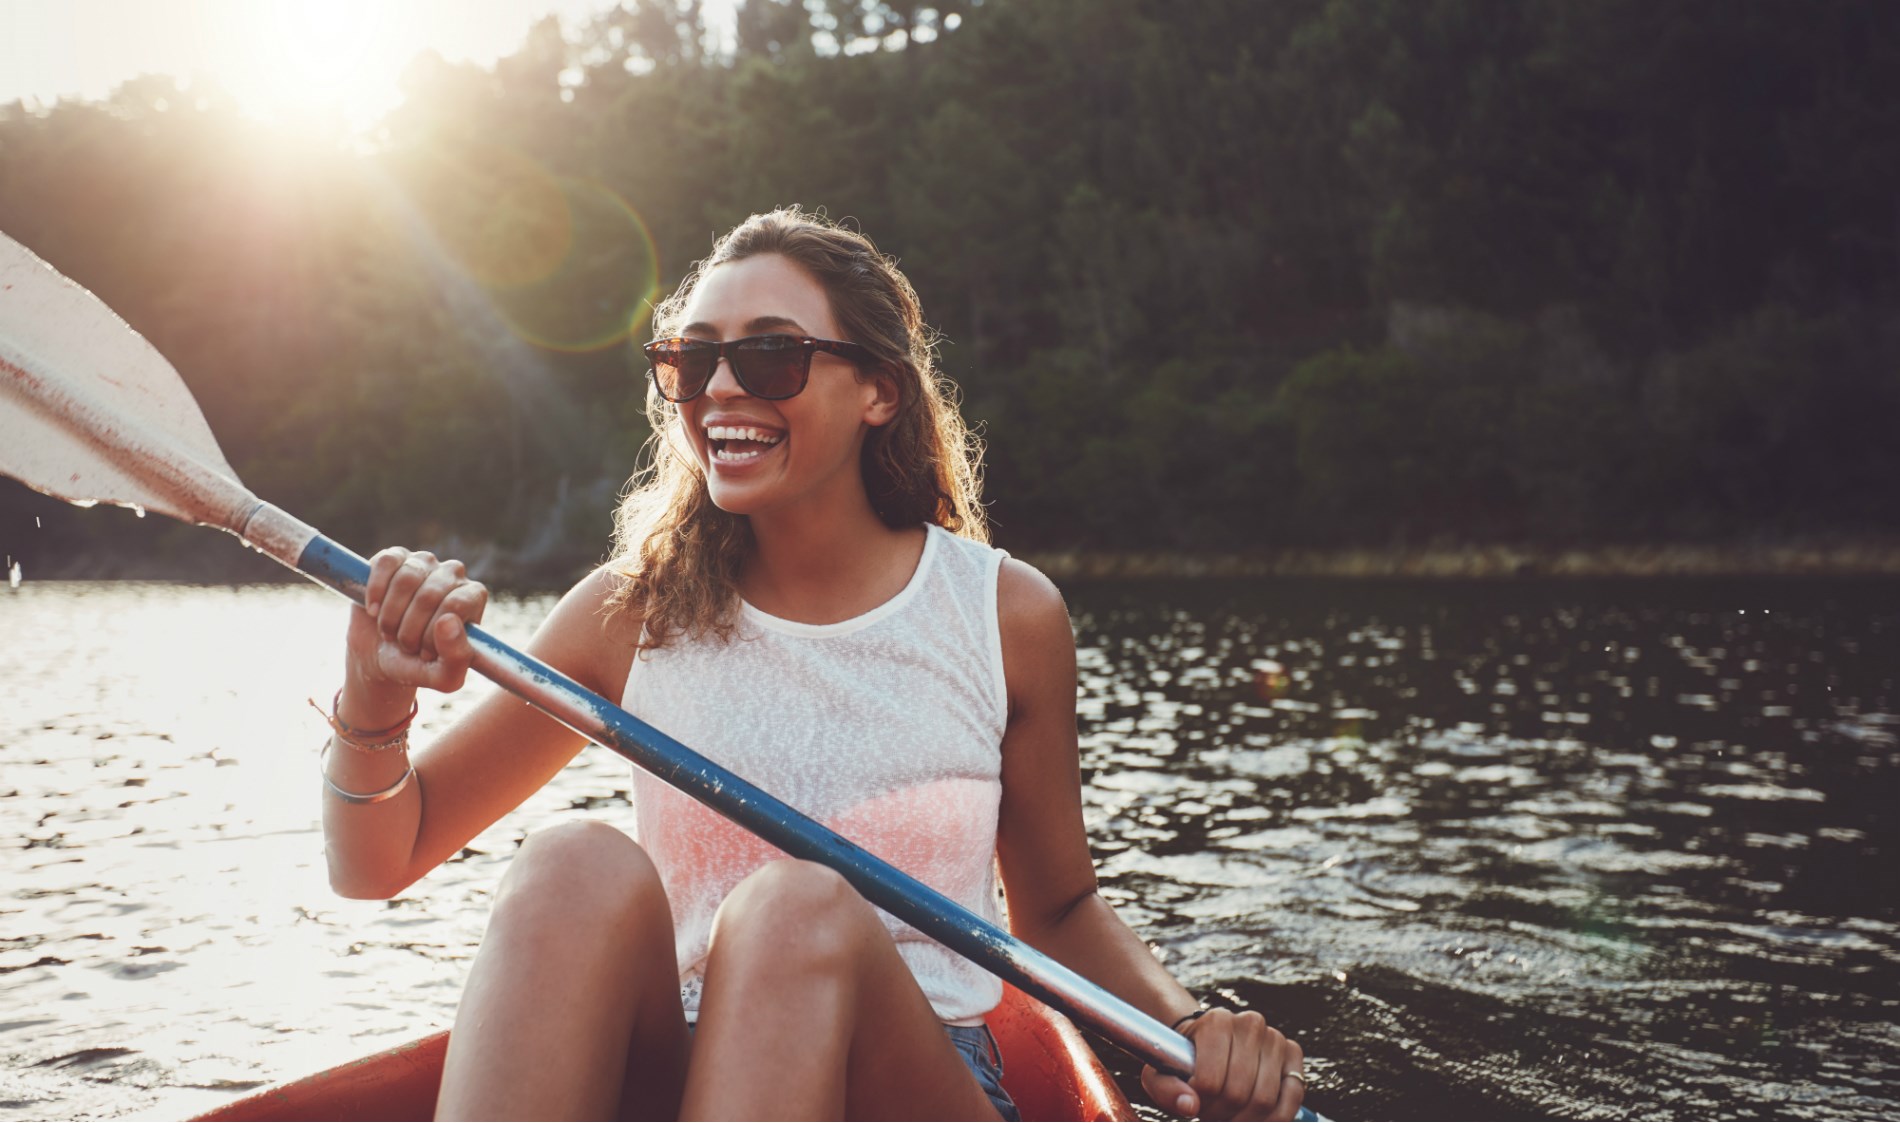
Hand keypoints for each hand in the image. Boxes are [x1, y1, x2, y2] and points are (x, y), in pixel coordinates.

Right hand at [344, 548, 487, 704]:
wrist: (381, 658)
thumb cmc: (419, 665)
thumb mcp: (444, 677)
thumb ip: (456, 658)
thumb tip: (448, 620)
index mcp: (473, 598)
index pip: (457, 605)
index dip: (434, 635)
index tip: (425, 654)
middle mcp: (453, 574)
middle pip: (429, 595)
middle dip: (409, 630)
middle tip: (404, 646)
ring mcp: (424, 562)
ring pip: (406, 579)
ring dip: (390, 616)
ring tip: (390, 631)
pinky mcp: (395, 557)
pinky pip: (386, 563)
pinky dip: (376, 591)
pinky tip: (374, 610)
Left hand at [1141, 1008, 1304, 1120]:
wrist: (1207, 1042)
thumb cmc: (1184, 1061)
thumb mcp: (1161, 1074)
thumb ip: (1166, 1090)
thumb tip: (1189, 1105)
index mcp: (1216, 1022)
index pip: (1210, 1081)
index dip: (1202, 1104)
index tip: (1195, 1104)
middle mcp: (1249, 1024)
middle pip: (1238, 1094)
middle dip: (1223, 1115)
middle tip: (1213, 1114)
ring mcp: (1274, 1037)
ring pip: (1265, 1099)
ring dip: (1247, 1119)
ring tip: (1230, 1115)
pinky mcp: (1292, 1053)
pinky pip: (1294, 1095)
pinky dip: (1278, 1117)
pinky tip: (1259, 1119)